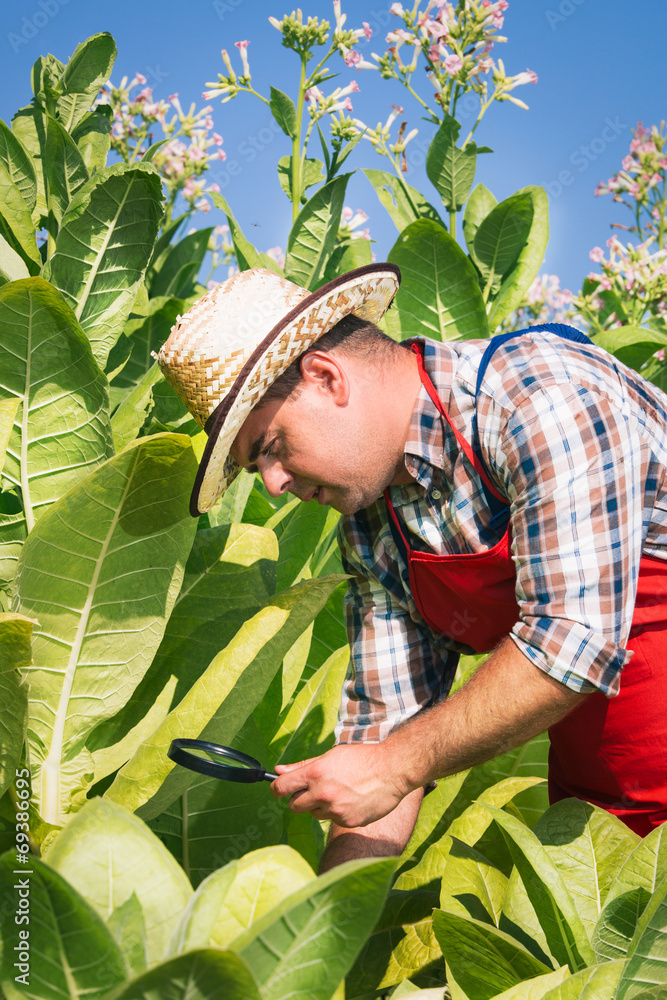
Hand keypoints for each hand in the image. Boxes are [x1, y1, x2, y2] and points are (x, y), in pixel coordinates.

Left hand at [270, 742, 409, 827]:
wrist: (392, 770)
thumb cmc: (361, 759)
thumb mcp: (330, 756)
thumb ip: (303, 766)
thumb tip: (279, 770)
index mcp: (316, 774)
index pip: (281, 787)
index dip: (276, 788)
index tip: (278, 789)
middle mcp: (323, 794)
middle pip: (294, 806)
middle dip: (299, 799)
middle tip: (313, 789)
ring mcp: (336, 810)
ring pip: (315, 813)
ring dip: (320, 805)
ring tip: (339, 791)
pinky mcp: (348, 822)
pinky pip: (333, 820)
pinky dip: (338, 812)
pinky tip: (352, 800)